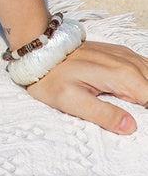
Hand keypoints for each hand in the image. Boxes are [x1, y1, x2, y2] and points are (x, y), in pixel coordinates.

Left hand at [23, 39, 147, 134]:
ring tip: (135, 109)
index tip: (138, 125)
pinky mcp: (120, 55)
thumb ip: (103, 115)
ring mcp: (125, 56)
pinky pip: (144, 68)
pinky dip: (145, 82)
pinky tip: (137, 95)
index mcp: (122, 76)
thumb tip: (131, 127)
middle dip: (147, 104)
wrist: (39, 48)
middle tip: (137, 117)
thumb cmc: (51, 76)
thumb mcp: (72, 101)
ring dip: (145, 93)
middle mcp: (128, 63)